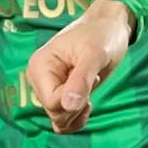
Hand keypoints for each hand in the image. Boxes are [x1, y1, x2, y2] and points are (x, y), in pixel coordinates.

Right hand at [25, 0, 134, 132]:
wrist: (109, 27)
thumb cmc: (101, 35)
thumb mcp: (95, 53)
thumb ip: (81, 79)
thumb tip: (68, 106)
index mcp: (40, 66)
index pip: (51, 102)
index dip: (74, 98)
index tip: (90, 76)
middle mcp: (39, 79)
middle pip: (54, 113)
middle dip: (77, 104)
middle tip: (91, 80)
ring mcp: (48, 88)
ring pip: (58, 120)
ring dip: (78, 112)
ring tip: (90, 86)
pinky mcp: (59, 95)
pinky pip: (62, 120)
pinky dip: (76, 118)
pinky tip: (88, 102)